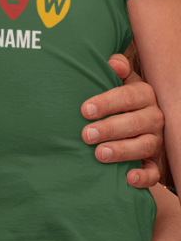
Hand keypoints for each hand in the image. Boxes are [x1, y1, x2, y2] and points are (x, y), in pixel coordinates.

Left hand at [81, 54, 163, 187]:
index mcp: (144, 95)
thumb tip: (112, 62)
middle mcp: (153, 117)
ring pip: (144, 145)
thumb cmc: (118, 98)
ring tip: (99, 154)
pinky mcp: (155, 162)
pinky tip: (128, 178)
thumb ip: (116, 68)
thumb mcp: (120, 80)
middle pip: (134, 122)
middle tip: (86, 135)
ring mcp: (156, 140)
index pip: (127, 96)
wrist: (134, 118)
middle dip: (109, 129)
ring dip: (122, 151)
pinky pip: (154, 171)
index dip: (106, 103)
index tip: (85, 110)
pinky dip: (144, 177)